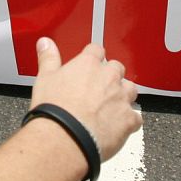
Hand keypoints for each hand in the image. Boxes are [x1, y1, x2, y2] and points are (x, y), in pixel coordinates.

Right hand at [29, 38, 139, 163]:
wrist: (66, 137)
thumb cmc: (55, 110)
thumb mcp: (44, 78)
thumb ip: (48, 58)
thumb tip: (45, 43)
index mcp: (88, 65)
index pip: (96, 51)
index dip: (93, 57)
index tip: (90, 62)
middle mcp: (109, 78)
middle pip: (117, 69)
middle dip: (110, 76)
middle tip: (98, 88)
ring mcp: (121, 98)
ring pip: (131, 90)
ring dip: (123, 96)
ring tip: (110, 106)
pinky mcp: (128, 120)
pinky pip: (136, 119)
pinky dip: (129, 122)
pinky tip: (119, 127)